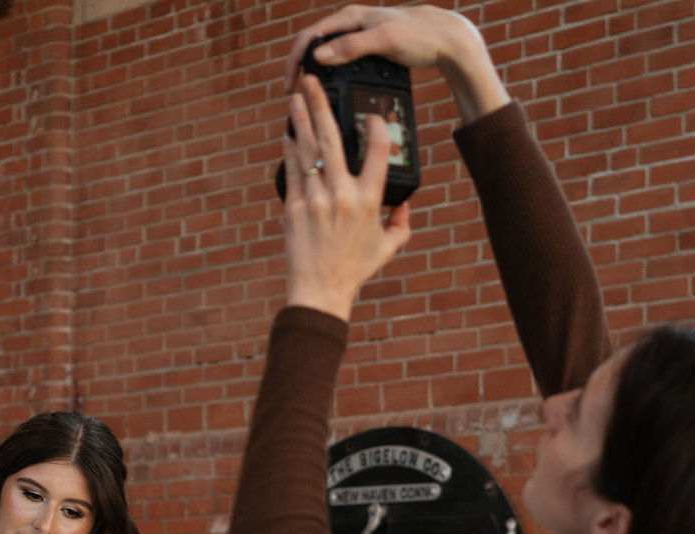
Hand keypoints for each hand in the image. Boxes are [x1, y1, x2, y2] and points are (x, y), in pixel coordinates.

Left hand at [282, 75, 412, 320]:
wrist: (319, 291)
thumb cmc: (354, 269)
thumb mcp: (386, 248)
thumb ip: (401, 224)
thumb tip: (406, 207)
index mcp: (369, 201)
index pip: (378, 152)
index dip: (377, 126)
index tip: (372, 114)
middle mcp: (342, 194)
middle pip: (332, 138)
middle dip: (321, 105)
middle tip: (313, 81)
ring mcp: (316, 199)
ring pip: (307, 148)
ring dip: (300, 119)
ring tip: (295, 97)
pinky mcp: (294, 206)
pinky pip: (292, 169)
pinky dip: (289, 149)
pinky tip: (288, 133)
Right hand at [284, 5, 507, 125]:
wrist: (444, 38)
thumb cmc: (417, 35)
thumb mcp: (384, 40)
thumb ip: (352, 47)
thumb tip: (319, 55)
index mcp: (349, 17)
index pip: (309, 36)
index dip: (295, 61)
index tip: (289, 86)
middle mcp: (350, 24)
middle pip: (314, 46)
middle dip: (301, 69)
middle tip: (296, 95)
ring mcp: (359, 36)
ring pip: (327, 55)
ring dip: (316, 73)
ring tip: (311, 96)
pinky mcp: (368, 49)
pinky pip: (342, 62)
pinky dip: (334, 75)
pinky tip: (335, 90)